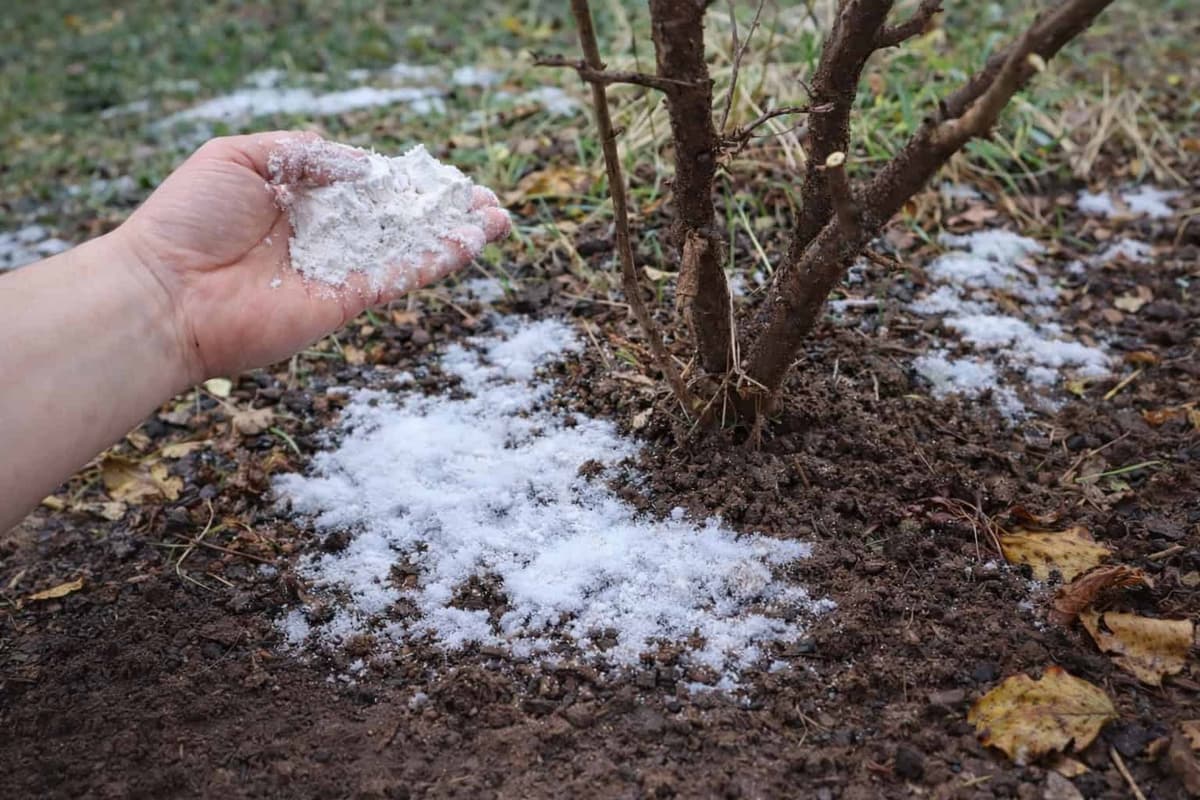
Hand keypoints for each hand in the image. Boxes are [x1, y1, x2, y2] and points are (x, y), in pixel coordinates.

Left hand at [119, 131, 510, 382]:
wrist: (164, 290)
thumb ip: (305, 151)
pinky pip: (399, 277)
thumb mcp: (241, 156)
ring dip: (457, 235)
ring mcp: (338, 271)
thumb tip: (363, 163)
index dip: (409, 181)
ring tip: (499, 220)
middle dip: (446, 210)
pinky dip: (436, 260)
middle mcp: (326, 236)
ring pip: (410, 249)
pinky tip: (469, 243)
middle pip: (400, 220)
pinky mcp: (344, 302)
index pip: (368, 187)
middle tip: (488, 201)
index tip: (446, 174)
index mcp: (302, 199)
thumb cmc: (188, 218)